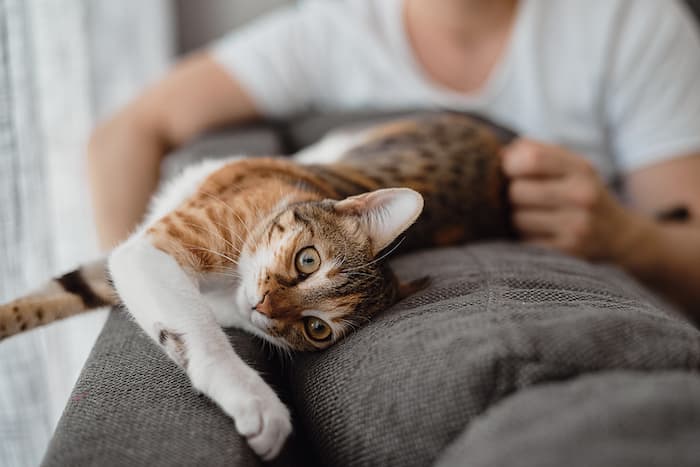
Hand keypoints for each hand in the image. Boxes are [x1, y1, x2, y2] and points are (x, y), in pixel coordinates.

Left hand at [502, 139, 643, 261]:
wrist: (618, 235)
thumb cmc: (580, 192)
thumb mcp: (569, 166)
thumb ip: (534, 151)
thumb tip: (498, 155)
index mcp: (581, 169)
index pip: (532, 158)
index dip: (510, 165)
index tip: (510, 172)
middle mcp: (582, 196)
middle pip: (516, 191)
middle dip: (511, 195)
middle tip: (524, 198)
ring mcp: (577, 227)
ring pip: (516, 219)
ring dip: (517, 218)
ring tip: (535, 216)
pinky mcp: (567, 252)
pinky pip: (524, 242)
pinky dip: (525, 238)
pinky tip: (542, 233)